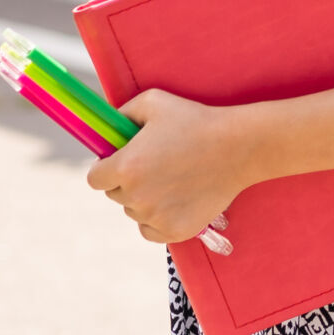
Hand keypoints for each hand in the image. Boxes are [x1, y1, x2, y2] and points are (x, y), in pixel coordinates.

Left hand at [85, 89, 271, 244]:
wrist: (238, 148)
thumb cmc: (195, 120)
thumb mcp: (153, 102)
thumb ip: (121, 114)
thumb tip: (106, 127)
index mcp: (126, 167)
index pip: (95, 178)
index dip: (105, 167)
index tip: (119, 161)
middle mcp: (136, 197)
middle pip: (114, 195)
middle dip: (127, 181)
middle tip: (153, 165)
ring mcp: (156, 218)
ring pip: (134, 212)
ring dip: (144, 199)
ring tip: (172, 178)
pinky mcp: (174, 232)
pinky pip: (150, 230)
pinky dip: (157, 218)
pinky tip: (176, 198)